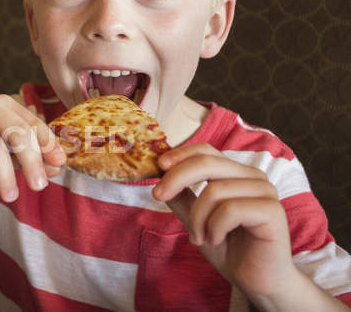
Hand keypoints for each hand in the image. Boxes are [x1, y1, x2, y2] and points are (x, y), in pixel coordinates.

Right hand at [0, 91, 66, 201]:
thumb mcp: (7, 156)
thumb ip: (30, 159)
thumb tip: (57, 168)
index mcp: (3, 104)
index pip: (32, 122)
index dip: (48, 144)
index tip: (59, 164)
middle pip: (16, 132)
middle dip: (32, 161)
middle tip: (39, 187)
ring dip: (5, 177)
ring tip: (11, 196)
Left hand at [152, 143, 297, 301]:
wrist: (257, 281)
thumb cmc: (228, 248)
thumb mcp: (196, 219)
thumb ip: (181, 197)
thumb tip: (159, 174)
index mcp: (236, 173)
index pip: (206, 150)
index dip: (180, 154)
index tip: (158, 166)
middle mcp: (253, 177)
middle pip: (207, 162)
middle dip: (176, 178)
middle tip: (158, 196)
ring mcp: (265, 192)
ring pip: (215, 190)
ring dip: (198, 218)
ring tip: (198, 237)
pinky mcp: (273, 211)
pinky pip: (231, 210)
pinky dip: (215, 227)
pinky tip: (216, 239)